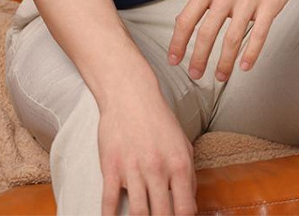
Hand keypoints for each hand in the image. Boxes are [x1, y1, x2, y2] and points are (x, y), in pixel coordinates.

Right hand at [99, 77, 195, 215]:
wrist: (131, 96)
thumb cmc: (158, 120)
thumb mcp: (182, 144)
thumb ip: (188, 176)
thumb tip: (189, 205)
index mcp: (178, 164)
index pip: (185, 209)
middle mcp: (157, 169)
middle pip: (161, 215)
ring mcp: (133, 170)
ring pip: (138, 213)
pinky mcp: (111, 168)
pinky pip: (109, 202)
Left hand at [168, 0, 298, 82]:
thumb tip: (181, 22)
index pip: (187, 19)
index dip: (178, 43)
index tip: (174, 60)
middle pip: (207, 33)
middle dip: (199, 59)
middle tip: (195, 75)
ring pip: (233, 38)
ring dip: (224, 63)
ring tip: (220, 76)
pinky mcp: (270, 4)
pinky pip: (259, 34)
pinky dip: (251, 54)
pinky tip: (245, 66)